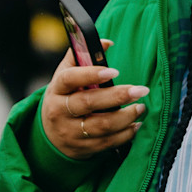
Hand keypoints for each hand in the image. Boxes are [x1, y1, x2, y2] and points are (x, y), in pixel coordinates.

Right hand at [39, 42, 146, 158]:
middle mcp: (59, 112)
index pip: (70, 79)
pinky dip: (126, 134)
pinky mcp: (83, 148)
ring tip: (141, 107)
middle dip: (118, 96)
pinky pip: (108, 142)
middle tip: (141, 90)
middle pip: (89, 103)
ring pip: (101, 126)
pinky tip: (136, 125)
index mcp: (56, 89)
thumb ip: (82, 56)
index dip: (91, 74)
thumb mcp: (66, 77)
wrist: (50, 135)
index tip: (115, 71)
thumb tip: (107, 43)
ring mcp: (70, 132)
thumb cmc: (64, 98)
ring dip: (126, 117)